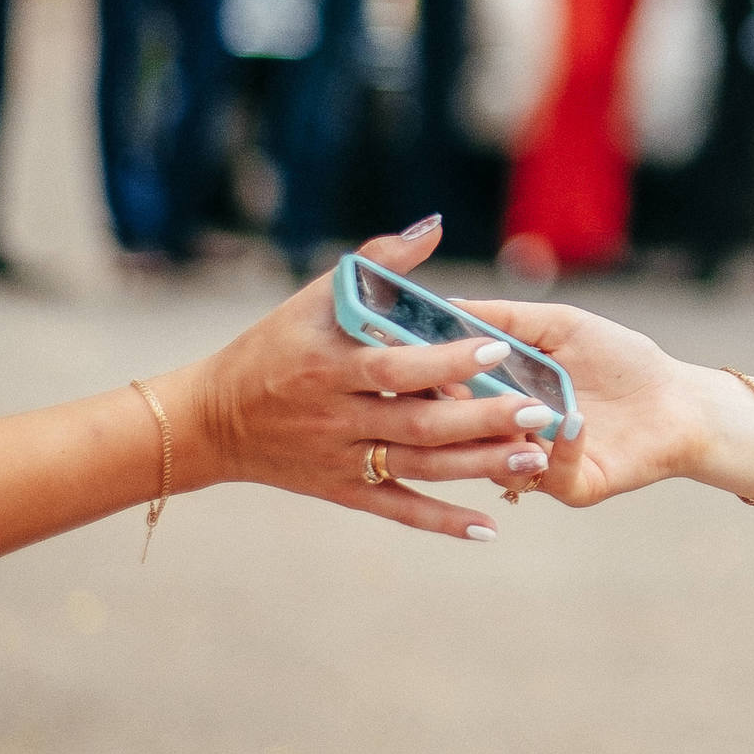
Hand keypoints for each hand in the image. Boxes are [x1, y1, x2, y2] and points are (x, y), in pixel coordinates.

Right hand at [171, 219, 556, 540]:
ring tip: (534, 461)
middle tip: (540, 413)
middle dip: (482, 420)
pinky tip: (489, 528)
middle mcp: (336, 419)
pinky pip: (398, 508)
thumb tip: (434, 226)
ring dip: (477, 468)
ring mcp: (341, 460)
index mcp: (329, 367)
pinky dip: (441, 522)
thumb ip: (378, 262)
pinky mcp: (343, 491)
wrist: (212, 420)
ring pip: (417, 467)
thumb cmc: (273, 345)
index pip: (397, 366)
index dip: (447, 361)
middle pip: (418, 424)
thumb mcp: (314, 297)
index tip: (499, 350)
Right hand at [453, 299, 715, 507]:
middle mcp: (508, 435)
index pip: (445, 395)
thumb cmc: (620, 359)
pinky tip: (574, 420)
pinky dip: (560, 447)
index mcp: (497, 396)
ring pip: (497, 462)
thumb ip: (506, 317)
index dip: (431, 380)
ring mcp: (537, 465)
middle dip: (459, 410)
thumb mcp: (561, 326)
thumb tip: (446, 304)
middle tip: (461, 386)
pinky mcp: (573, 487)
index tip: (423, 361)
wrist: (680, 399)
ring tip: (526, 407)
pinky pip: (551, 476)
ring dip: (506, 433)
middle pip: (459, 434)